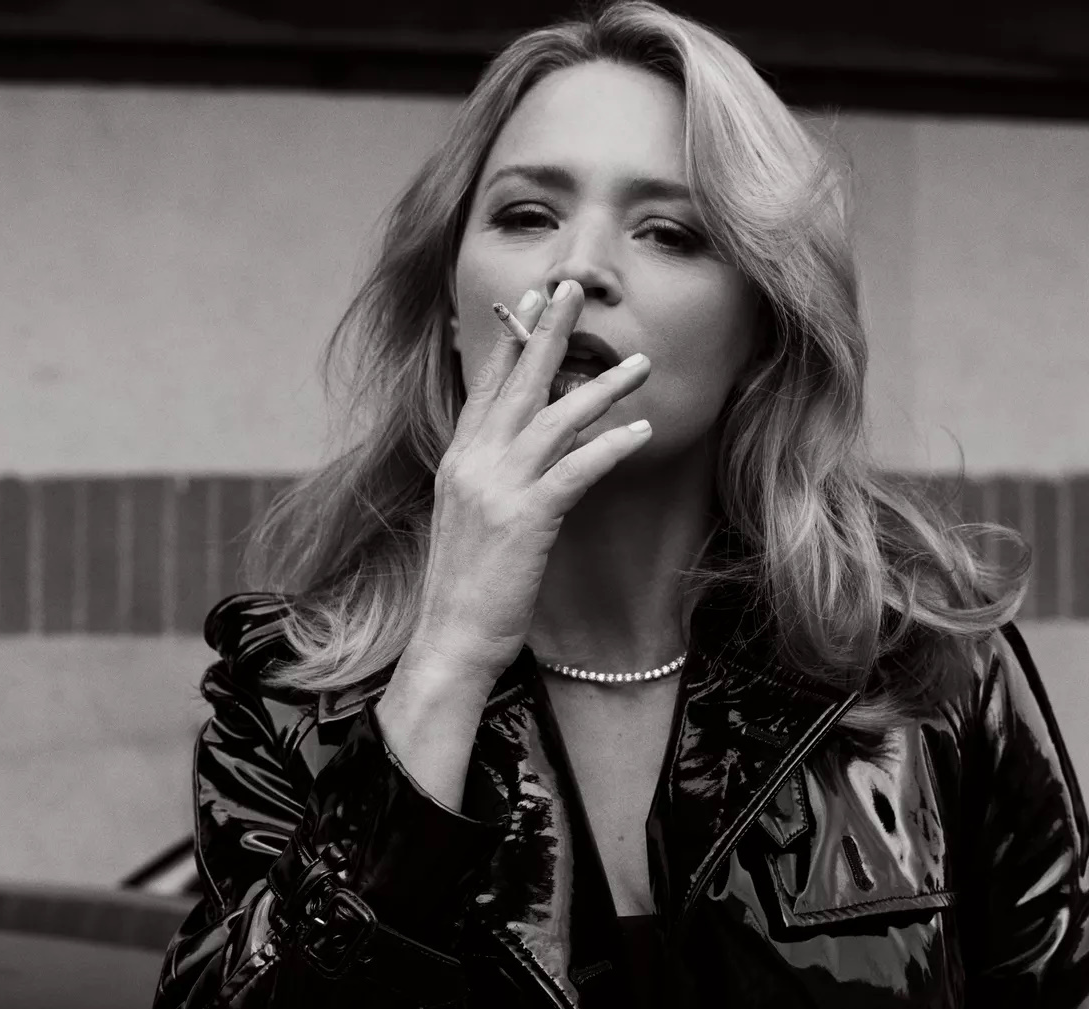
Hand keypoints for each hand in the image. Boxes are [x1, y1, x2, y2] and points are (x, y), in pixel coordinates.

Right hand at [404, 278, 652, 688]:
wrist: (448, 641)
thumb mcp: (469, 521)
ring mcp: (496, 488)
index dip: (508, 340)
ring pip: (554, 419)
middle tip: (573, 288)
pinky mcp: (524, 519)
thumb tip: (519, 456)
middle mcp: (472, 464)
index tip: (530, 301)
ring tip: (640, 363)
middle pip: (517, 383)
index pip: (485, 387)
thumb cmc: (464, 590)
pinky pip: (575, 469)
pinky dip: (609, 446)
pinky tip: (640, 430)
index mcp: (458, 461)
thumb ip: (491, 480)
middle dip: (547, 332)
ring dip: (601, 387)